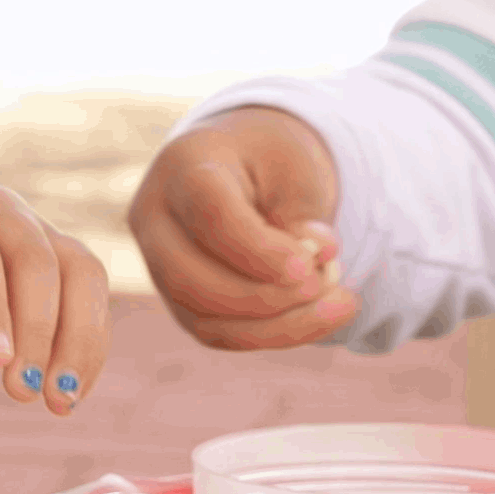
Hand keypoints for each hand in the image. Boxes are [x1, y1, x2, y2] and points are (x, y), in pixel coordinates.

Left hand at [0, 183, 112, 419]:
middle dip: (36, 330)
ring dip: (78, 342)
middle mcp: (2, 212)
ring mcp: (43, 232)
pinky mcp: (70, 263)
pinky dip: (88, 351)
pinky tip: (68, 396)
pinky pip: (93, 300)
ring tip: (59, 402)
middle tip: (20, 392)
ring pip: (83, 274)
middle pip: (36, 260)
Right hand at [130, 107, 353, 349]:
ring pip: (204, 318)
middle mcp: (155, 218)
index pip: (209, 216)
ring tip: (338, 301)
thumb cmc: (269, 159)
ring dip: (278, 324)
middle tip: (325, 282)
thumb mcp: (297, 166)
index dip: (259, 250)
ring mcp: (160, 265)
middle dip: (266, 297)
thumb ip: (305, 211)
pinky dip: (275, 334)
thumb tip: (317, 257)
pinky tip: (321, 315)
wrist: (241, 164)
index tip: (310, 264)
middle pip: (189, 279)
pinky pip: (221, 334)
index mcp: (184, 167)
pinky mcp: (180, 300)